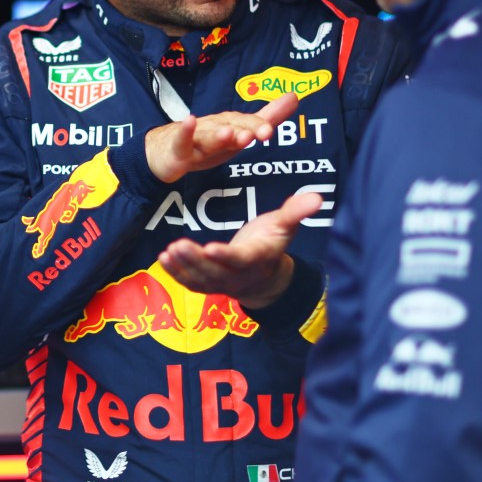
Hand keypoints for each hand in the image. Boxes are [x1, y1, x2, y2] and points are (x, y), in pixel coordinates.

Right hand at [144, 93, 299, 183]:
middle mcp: (214, 128)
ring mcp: (195, 139)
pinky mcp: (178, 151)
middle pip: (230, 128)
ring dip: (219, 135)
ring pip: (208, 137)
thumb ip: (267, 116)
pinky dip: (185, 133)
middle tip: (260, 133)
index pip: (246, 124)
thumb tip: (295, 96)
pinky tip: (189, 122)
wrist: (164, 149)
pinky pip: (181, 143)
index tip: (269, 131)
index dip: (257, 126)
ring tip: (230, 134)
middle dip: (245, 130)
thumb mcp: (238, 132)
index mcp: (229, 125)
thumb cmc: (206, 140)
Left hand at [158, 189, 322, 309]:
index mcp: (257, 259)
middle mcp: (238, 275)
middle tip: (177, 246)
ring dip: (183, 267)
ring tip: (168, 252)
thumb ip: (296, 212)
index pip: (241, 260)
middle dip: (195, 260)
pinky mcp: (209, 285)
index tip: (211, 248)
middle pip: (215, 271)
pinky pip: (191, 283)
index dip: (226, 256)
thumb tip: (318, 197)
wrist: (266, 278)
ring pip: (201, 279)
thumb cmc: (272, 244)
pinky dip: (176, 273)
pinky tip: (163, 259)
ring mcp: (222, 283)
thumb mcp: (285, 226)